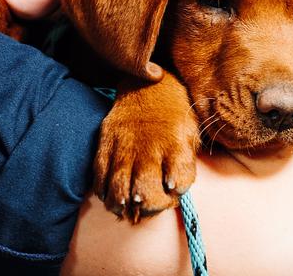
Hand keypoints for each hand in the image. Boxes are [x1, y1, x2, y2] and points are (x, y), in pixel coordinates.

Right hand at [94, 72, 199, 222]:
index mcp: (177, 144)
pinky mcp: (107, 140)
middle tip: (149, 206)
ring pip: (119, 186)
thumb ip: (186, 158)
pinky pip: (100, 172)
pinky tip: (108, 196)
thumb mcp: (191, 130)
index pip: (180, 181)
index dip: (177, 193)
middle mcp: (151, 147)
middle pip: (146, 190)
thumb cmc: (175, 111)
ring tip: (125, 210)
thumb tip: (177, 187)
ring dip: (121, 204)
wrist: (147, 81)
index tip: (174, 192)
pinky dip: (102, 189)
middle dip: (148, 206)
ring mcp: (126, 145)